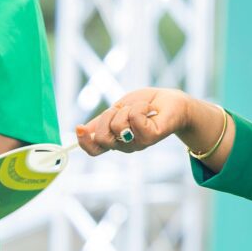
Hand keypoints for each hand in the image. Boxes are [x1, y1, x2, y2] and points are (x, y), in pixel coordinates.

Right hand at [75, 87, 189, 155]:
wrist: (172, 100)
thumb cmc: (145, 104)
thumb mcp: (117, 109)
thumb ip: (101, 121)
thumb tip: (80, 129)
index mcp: (115, 139)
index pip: (94, 150)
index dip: (83, 142)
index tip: (79, 127)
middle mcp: (126, 145)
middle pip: (102, 138)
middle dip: (107, 117)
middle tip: (122, 109)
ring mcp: (139, 143)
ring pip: (118, 126)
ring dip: (127, 109)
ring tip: (140, 108)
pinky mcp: (152, 137)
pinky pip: (135, 119)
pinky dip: (140, 107)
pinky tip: (149, 109)